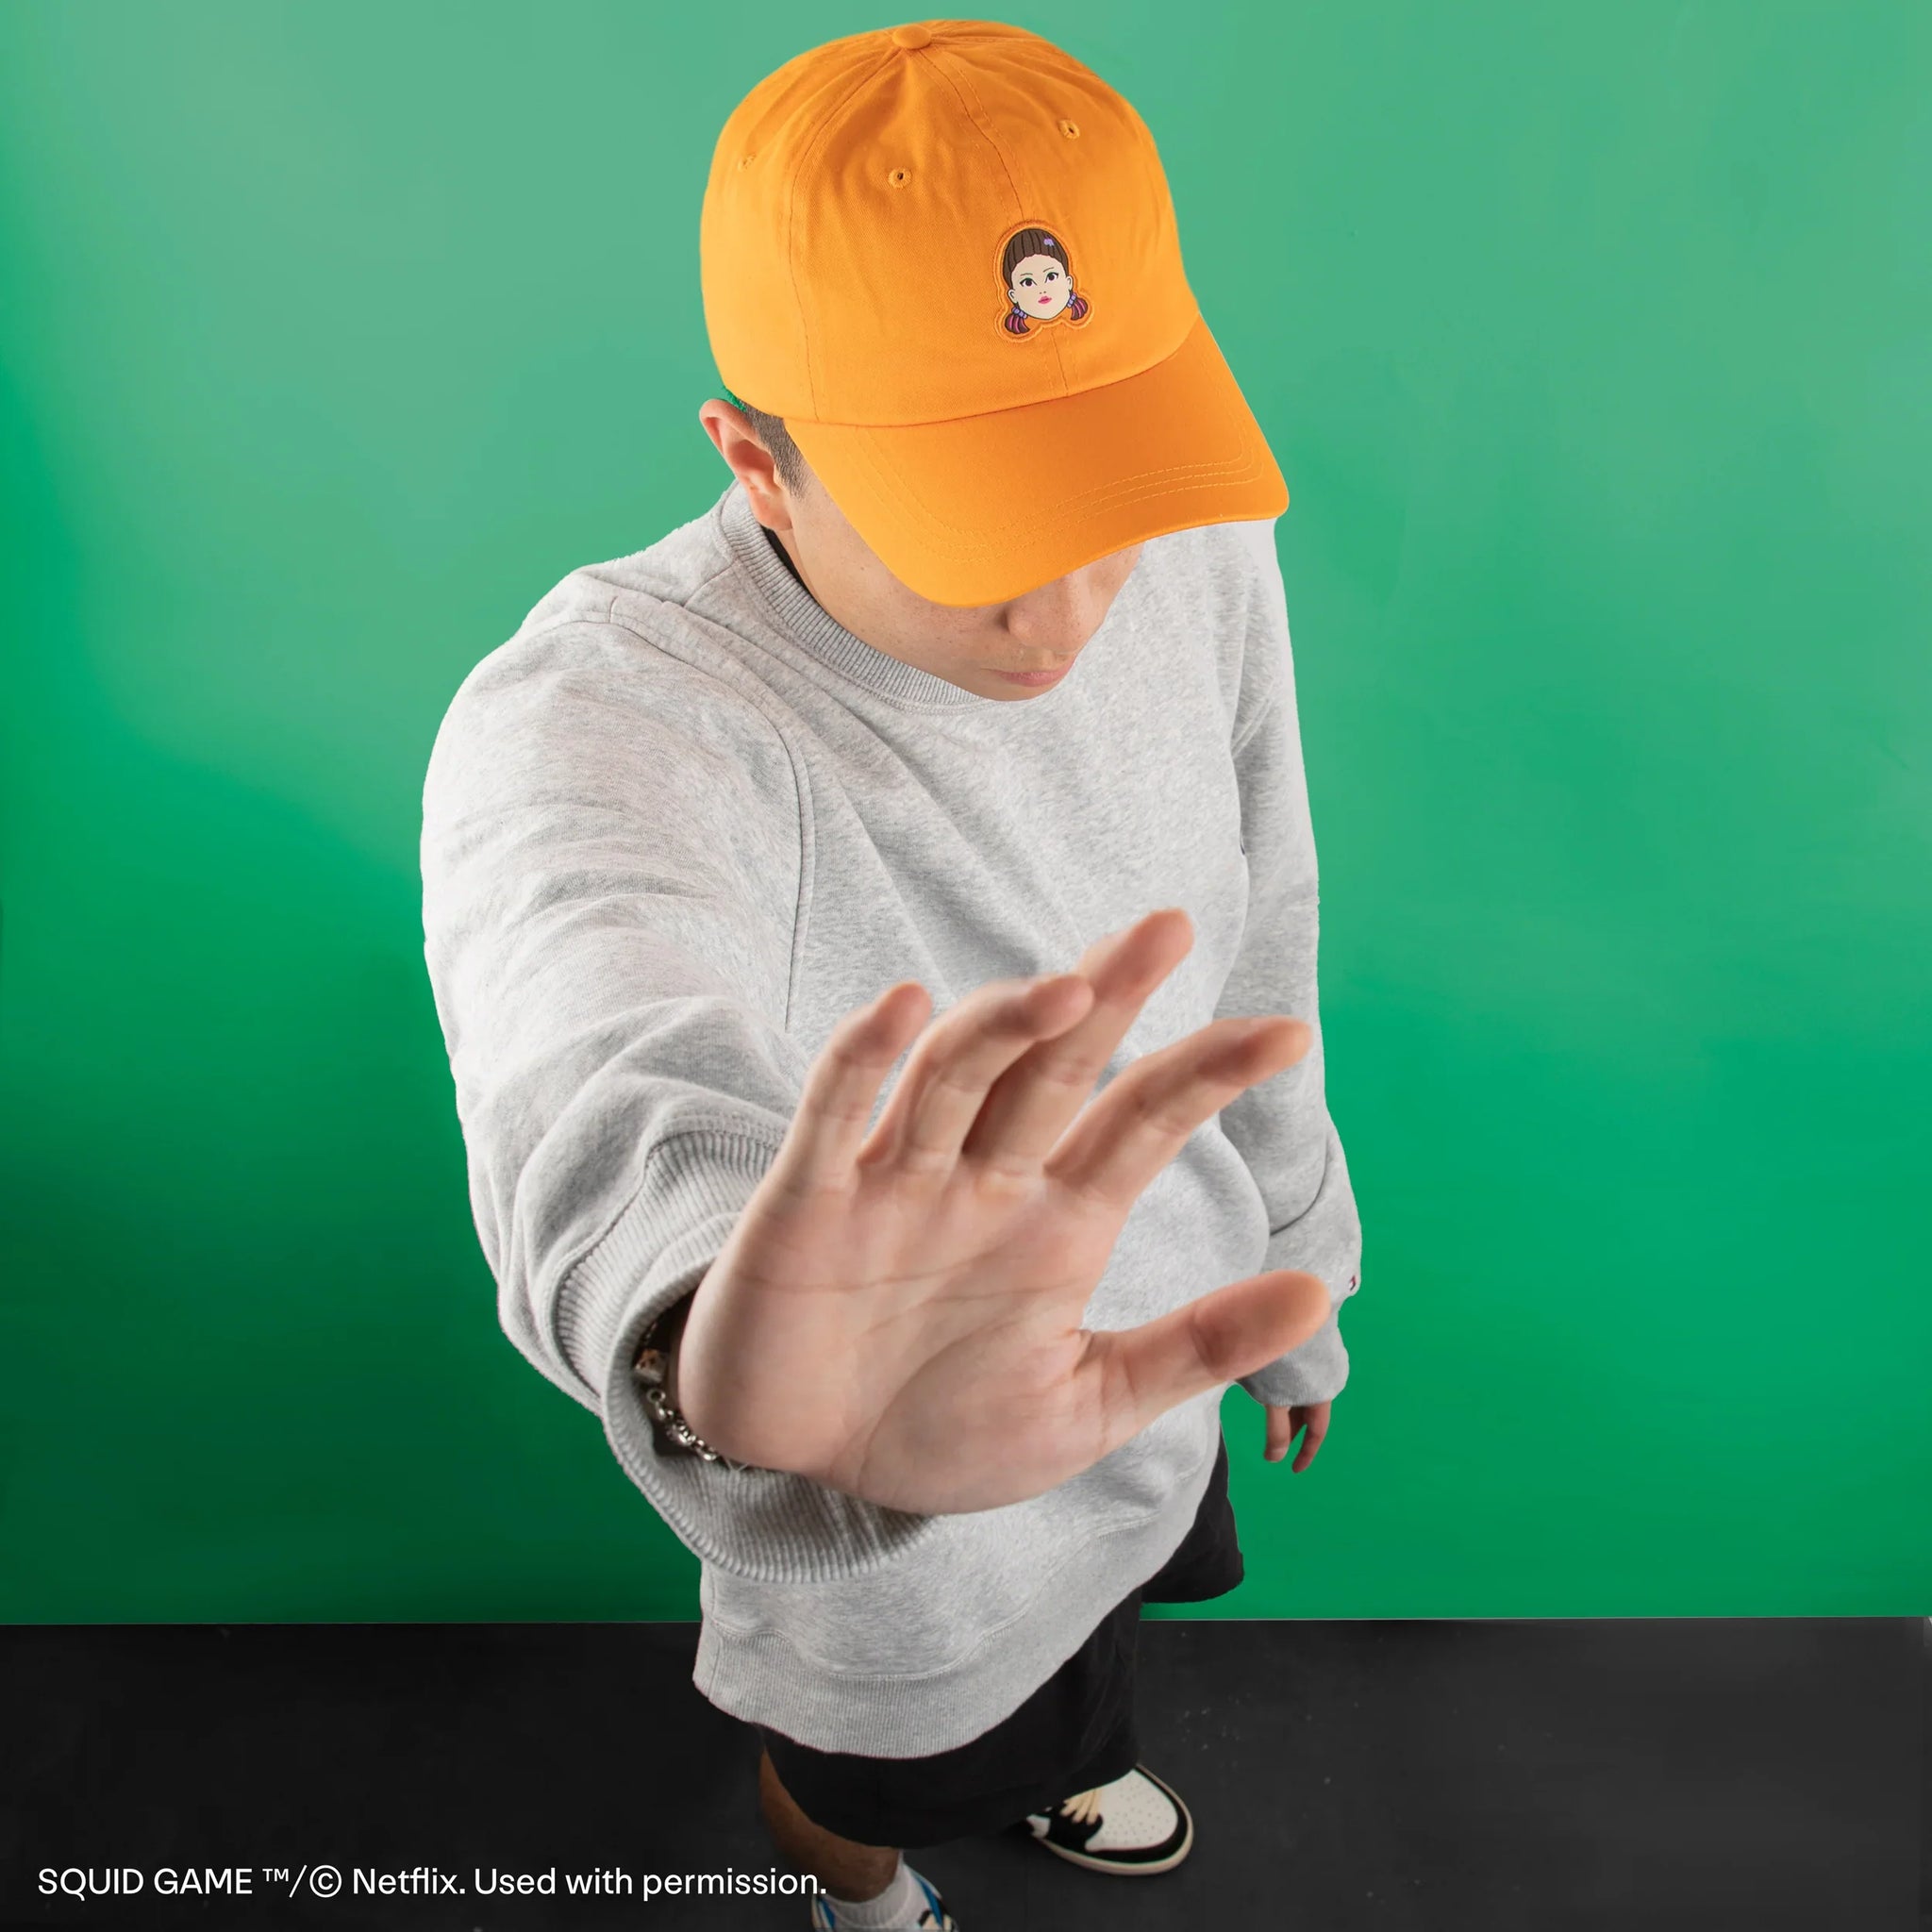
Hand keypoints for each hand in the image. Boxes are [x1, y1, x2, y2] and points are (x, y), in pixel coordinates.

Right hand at [675, 907, 1334, 1515]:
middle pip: (1053, 1068)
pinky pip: (835, 1117)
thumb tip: (1323, 1293)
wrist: (812, 1478)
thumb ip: (1195, 1347)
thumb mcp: (1090, 1404)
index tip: (1289, 1035)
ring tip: (1067, 987)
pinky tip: (906, 1007)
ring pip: (954, 1075)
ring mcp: (896, 1184)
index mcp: (1058, 1223)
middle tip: (1168, 930)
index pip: (1142, 1124)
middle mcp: (984, 1183)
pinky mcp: (808, 1204)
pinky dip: (864, 1061)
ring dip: (1005, 1026)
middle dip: (1107, 998)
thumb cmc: (947, 1430)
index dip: (1208, 1075)